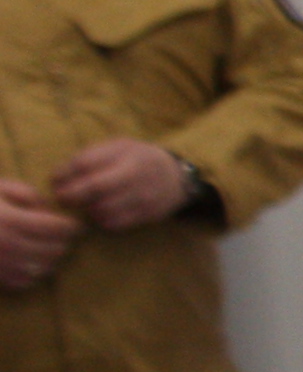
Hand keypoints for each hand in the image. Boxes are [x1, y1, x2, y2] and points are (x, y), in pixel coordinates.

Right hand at [0, 183, 77, 289]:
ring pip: (42, 269)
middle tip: (65, 237)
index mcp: (10, 221)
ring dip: (52, 259)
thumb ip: (26, 194)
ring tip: (51, 249)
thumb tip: (47, 210)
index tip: (75, 224)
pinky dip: (34, 273)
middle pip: (53, 250)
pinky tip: (30, 262)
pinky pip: (24, 282)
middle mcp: (6, 245)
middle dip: (64, 243)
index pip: (55, 228)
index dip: (71, 227)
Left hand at [49, 141, 191, 232]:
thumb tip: (58, 176)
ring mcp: (144, 195)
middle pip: (95, 186)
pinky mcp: (148, 214)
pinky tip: (103, 214)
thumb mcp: (118, 147)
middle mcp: (136, 173)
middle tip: (64, 199)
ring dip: (88, 210)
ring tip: (86, 206)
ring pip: (104, 208)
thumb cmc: (138, 159)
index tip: (55, 181)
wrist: (177, 177)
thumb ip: (90, 156)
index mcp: (125, 153)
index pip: (86, 162)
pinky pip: (116, 223)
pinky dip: (103, 221)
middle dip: (72, 195)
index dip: (65, 173)